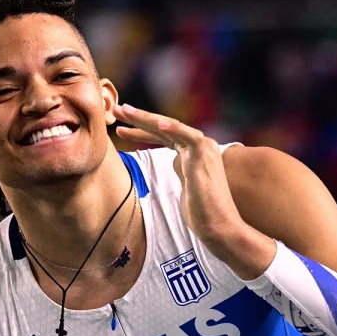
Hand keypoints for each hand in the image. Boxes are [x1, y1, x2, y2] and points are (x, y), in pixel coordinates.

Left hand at [112, 104, 272, 271]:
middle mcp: (198, 146)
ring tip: (125, 111)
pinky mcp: (205, 153)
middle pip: (163, 127)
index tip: (121, 129)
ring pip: (169, 126)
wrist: (219, 225)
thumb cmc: (202, 213)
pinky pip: (187, 135)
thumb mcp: (185, 188)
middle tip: (118, 110)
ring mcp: (202, 147)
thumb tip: (176, 165)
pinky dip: (173, 128)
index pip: (163, 136)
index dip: (140, 131)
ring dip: (145, 118)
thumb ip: (181, 172)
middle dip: (139, 119)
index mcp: (192, 154)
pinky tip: (159, 124)